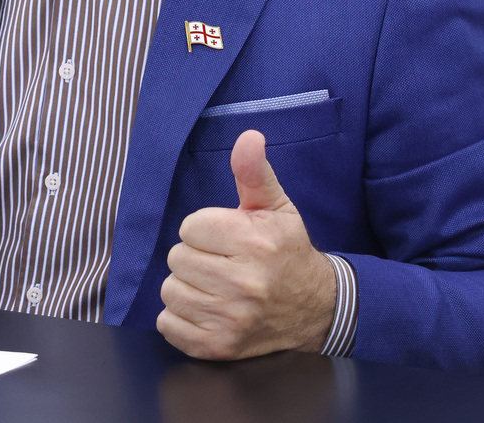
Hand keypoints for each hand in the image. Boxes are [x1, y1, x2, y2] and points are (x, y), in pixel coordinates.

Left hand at [157, 130, 335, 359]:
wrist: (316, 309)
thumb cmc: (288, 251)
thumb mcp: (276, 207)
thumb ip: (254, 172)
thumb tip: (248, 136)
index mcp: (254, 243)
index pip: (189, 227)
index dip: (203, 230)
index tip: (225, 238)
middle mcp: (243, 284)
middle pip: (177, 258)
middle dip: (195, 257)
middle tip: (221, 263)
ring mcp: (230, 319)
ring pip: (170, 290)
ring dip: (187, 287)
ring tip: (214, 286)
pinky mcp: (219, 347)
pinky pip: (168, 324)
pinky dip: (180, 318)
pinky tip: (206, 309)